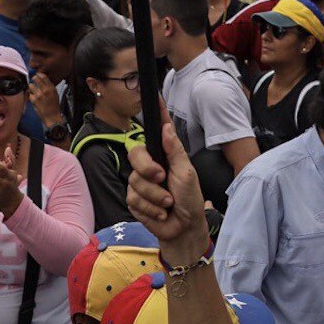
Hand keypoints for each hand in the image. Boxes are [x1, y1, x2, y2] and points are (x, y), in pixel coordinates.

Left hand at [29, 73, 63, 127]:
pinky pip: (29, 94)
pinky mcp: (34, 100)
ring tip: (34, 92)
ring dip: (31, 88)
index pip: (43, 76)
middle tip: (34, 82)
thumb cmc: (54, 106)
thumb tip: (43, 80)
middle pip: (35, 78)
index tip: (37, 75)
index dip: (39, 75)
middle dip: (34, 80)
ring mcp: (39, 95)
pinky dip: (31, 96)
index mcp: (51, 88)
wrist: (52, 116)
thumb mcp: (55, 94)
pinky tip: (34, 99)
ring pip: (30, 85)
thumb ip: (50, 86)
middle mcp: (45, 90)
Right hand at [126, 118, 211, 268]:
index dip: (156, 114)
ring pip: (135, 181)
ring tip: (168, 202)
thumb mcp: (186, 173)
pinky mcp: (134, 201)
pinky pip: (134, 199)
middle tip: (162, 178)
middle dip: (148, 168)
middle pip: (135, 154)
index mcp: (164, 156)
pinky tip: (161, 212)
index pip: (157, 131)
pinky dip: (151, 208)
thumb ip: (175, 151)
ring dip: (156, 196)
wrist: (184, 228)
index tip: (156, 96)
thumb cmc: (189, 199)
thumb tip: (167, 127)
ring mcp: (140, 183)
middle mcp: (150, 166)